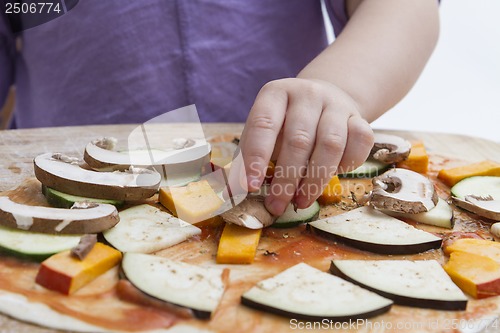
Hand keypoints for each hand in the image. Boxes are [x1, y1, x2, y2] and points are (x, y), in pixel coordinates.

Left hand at [239, 78, 373, 215]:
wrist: (323, 99)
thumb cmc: (286, 123)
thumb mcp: (263, 133)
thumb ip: (248, 158)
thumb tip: (233, 193)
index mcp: (275, 94)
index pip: (263, 124)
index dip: (256, 157)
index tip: (250, 187)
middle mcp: (307, 93)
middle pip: (299, 140)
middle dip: (286, 179)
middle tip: (277, 205)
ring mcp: (336, 104)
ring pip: (330, 144)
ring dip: (315, 180)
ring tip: (301, 201)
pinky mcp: (359, 117)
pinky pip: (359, 142)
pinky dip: (347, 165)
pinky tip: (333, 176)